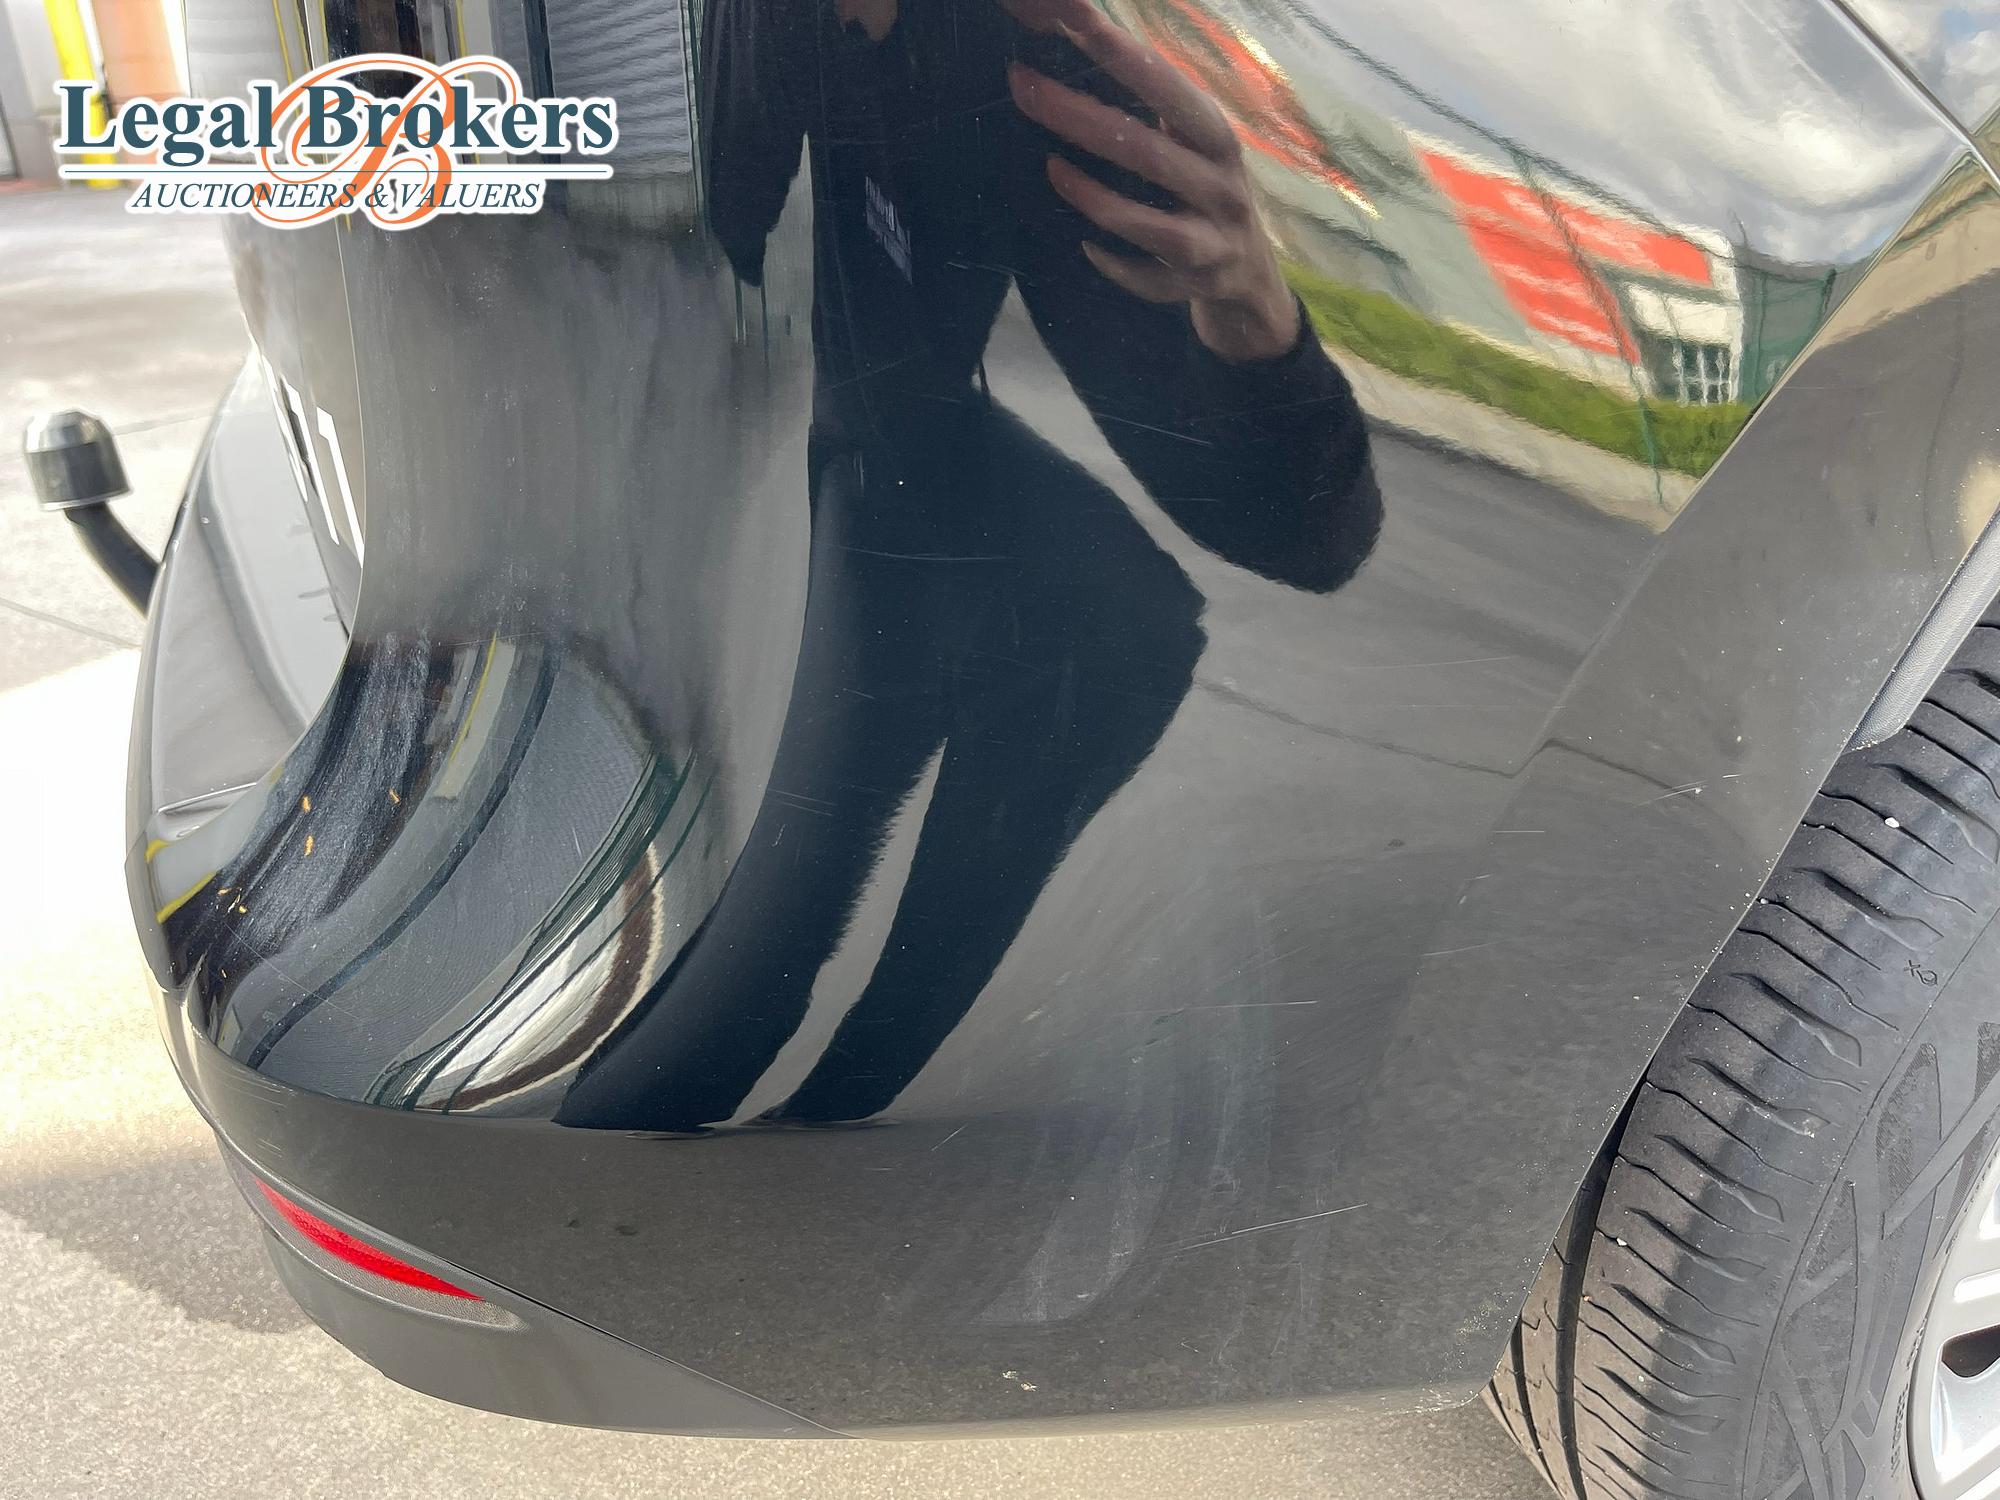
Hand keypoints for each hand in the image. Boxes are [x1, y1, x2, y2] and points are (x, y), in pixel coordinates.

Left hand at [1000, 0, 1298, 363]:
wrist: (1252, 280)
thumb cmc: (1206, 196)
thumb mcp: (1196, 149)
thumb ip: (1154, 113)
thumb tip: (1081, 52)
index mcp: (1217, 141)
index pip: (1170, 91)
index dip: (1124, 57)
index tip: (1079, 23)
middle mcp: (1222, 188)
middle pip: (1148, 151)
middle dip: (1081, 118)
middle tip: (1024, 86)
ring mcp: (1212, 242)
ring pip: (1150, 223)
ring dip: (1095, 197)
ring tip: (1050, 168)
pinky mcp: (1198, 287)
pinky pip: (1150, 279)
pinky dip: (1116, 266)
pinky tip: (1084, 248)